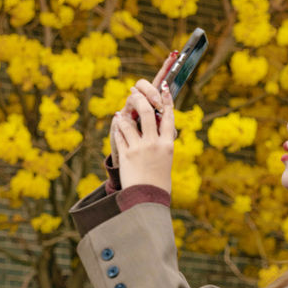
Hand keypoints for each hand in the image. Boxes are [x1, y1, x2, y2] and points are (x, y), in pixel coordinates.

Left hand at [111, 71, 177, 192]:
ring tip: (123, 109)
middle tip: (135, 92)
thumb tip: (159, 131)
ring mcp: (140, 148)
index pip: (169, 117)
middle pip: (148, 112)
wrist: (147, 199)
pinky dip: (119, 127)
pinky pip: (121, 135)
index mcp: (168, 145)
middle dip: (141, 99)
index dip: (167, 101)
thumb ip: (162, 145)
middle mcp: (154, 143)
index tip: (164, 88)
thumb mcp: (166, 161)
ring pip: (131, 121)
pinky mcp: (127, 154)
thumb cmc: (159, 182)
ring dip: (126, 113)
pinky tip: (117, 122)